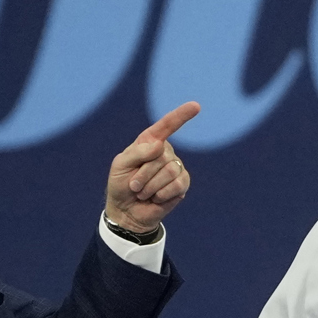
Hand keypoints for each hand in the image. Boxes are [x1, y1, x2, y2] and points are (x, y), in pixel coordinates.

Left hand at [105, 102, 200, 232]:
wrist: (126, 211)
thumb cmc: (121, 184)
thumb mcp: (120, 165)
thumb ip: (137, 152)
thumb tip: (160, 145)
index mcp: (150, 141)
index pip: (167, 125)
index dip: (181, 115)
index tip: (196, 106)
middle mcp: (166, 152)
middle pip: (161, 155)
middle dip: (143, 174)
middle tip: (134, 186)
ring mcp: (176, 167)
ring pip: (170, 170)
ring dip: (150, 186)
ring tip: (143, 193)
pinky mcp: (182, 184)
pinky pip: (177, 184)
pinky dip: (161, 194)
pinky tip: (156, 198)